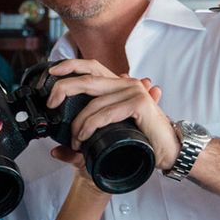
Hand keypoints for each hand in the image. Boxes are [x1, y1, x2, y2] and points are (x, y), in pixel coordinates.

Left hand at [43, 59, 179, 170]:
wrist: (169, 154)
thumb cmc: (141, 144)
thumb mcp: (105, 142)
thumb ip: (80, 148)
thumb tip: (56, 151)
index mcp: (119, 85)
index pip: (92, 66)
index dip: (70, 65)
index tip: (51, 73)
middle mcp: (127, 84)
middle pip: (88, 78)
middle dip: (64, 87)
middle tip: (50, 102)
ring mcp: (134, 92)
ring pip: (94, 102)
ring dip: (78, 123)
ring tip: (75, 141)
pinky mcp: (140, 104)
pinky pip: (106, 113)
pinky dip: (91, 126)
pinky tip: (84, 138)